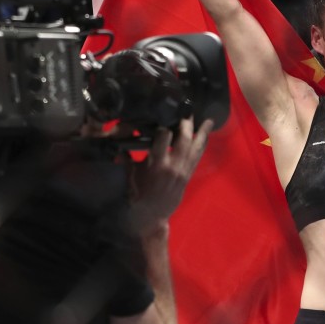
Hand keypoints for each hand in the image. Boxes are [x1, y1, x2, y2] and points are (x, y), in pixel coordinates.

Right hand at [129, 117, 213, 233]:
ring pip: (196, 147)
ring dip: (202, 133)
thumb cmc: (139, 193)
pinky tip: (207, 136)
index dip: (164, 124)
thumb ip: (127, 159)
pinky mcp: (189, 174)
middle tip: (186, 110)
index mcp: (157, 164)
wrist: (152, 213)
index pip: (163, 138)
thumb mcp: (131, 175)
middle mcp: (173, 165)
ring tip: (208, 120)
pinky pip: (198, 156)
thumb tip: (117, 146)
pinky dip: (203, 144)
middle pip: (184, 139)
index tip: (164, 112)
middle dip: (186, 123)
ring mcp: (184, 170)